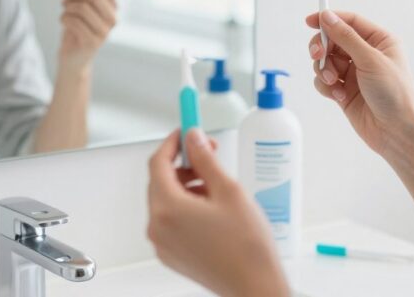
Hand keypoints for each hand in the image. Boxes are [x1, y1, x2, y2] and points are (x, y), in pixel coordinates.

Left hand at [58, 0, 116, 72]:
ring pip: (82, 8)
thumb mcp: (82, 7)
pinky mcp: (92, 42)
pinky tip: (64, 21)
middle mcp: (112, 20)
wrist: (74, 57)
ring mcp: (104, 32)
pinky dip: (64, 18)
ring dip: (67, 6)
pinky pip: (74, 22)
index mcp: (113, 8)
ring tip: (64, 10)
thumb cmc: (78, 29)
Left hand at [147, 129, 289, 296]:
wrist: (254, 286)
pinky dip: (186, 207)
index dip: (173, 143)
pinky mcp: (172, 255)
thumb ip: (206, 160)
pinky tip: (211, 208)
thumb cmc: (247, 246)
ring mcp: (163, 244)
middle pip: (160, 182)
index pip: (158, 163)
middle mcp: (158, 227)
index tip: (186, 132)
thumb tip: (193, 139)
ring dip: (186, 186)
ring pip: (166, 201)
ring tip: (216, 186)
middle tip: (208, 155)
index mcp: (168, 209)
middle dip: (183, 165)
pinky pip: (171, 221)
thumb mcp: (229, 190)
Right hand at [307, 10, 413, 156]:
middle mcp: (366, 54)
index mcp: (379, 41)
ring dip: (324, 71)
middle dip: (322, 48)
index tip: (309, 21)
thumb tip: (326, 17)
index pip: (350, 22)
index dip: (329, 19)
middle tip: (317, 56)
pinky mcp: (344, 91)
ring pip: (325, 61)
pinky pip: (324, 81)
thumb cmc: (394, 94)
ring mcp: (354, 73)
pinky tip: (339, 96)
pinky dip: (327, 87)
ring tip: (335, 83)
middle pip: (332, 40)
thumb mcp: (370, 60)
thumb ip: (346, 37)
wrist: (398, 132)